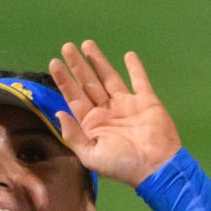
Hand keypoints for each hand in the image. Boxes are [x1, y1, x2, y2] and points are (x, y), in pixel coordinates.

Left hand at [49, 41, 181, 187]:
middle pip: (88, 84)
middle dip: (78, 65)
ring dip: (98, 61)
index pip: (74, 97)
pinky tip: (128, 56)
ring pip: (108, 78)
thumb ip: (73, 135)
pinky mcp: (146, 101)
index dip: (64, 80)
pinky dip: (135, 68)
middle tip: (67, 47)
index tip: (55, 63)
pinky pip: (140, 81)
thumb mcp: (91, 156)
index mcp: (92, 125)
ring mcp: (126, 105)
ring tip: (87, 44)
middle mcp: (106, 112)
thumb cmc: (122, 165)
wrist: (156, 167)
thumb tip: (58, 113)